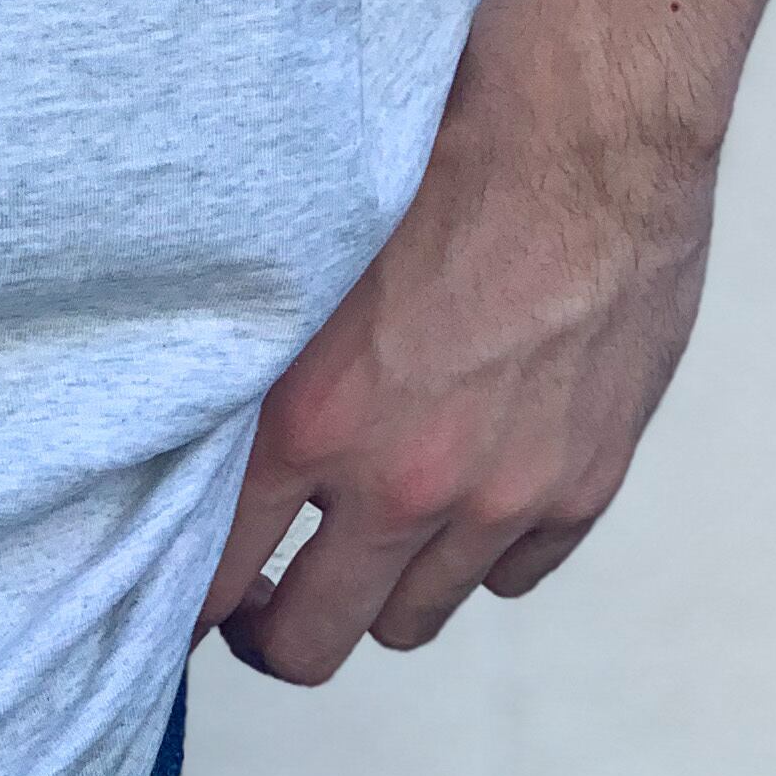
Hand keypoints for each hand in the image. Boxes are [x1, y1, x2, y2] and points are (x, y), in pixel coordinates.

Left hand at [194, 26, 716, 677]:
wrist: (587, 132)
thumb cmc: (434, 163)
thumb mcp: (305, 263)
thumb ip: (258, 368)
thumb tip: (192, 436)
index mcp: (310, 421)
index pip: (213, 580)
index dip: (188, 606)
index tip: (188, 595)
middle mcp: (401, 481)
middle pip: (310, 643)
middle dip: (274, 633)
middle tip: (264, 599)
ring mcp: (498, 499)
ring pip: (411, 620)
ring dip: (379, 589)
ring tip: (364, 534)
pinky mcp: (579, 490)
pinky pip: (510, 578)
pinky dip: (480, 553)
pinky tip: (464, 490)